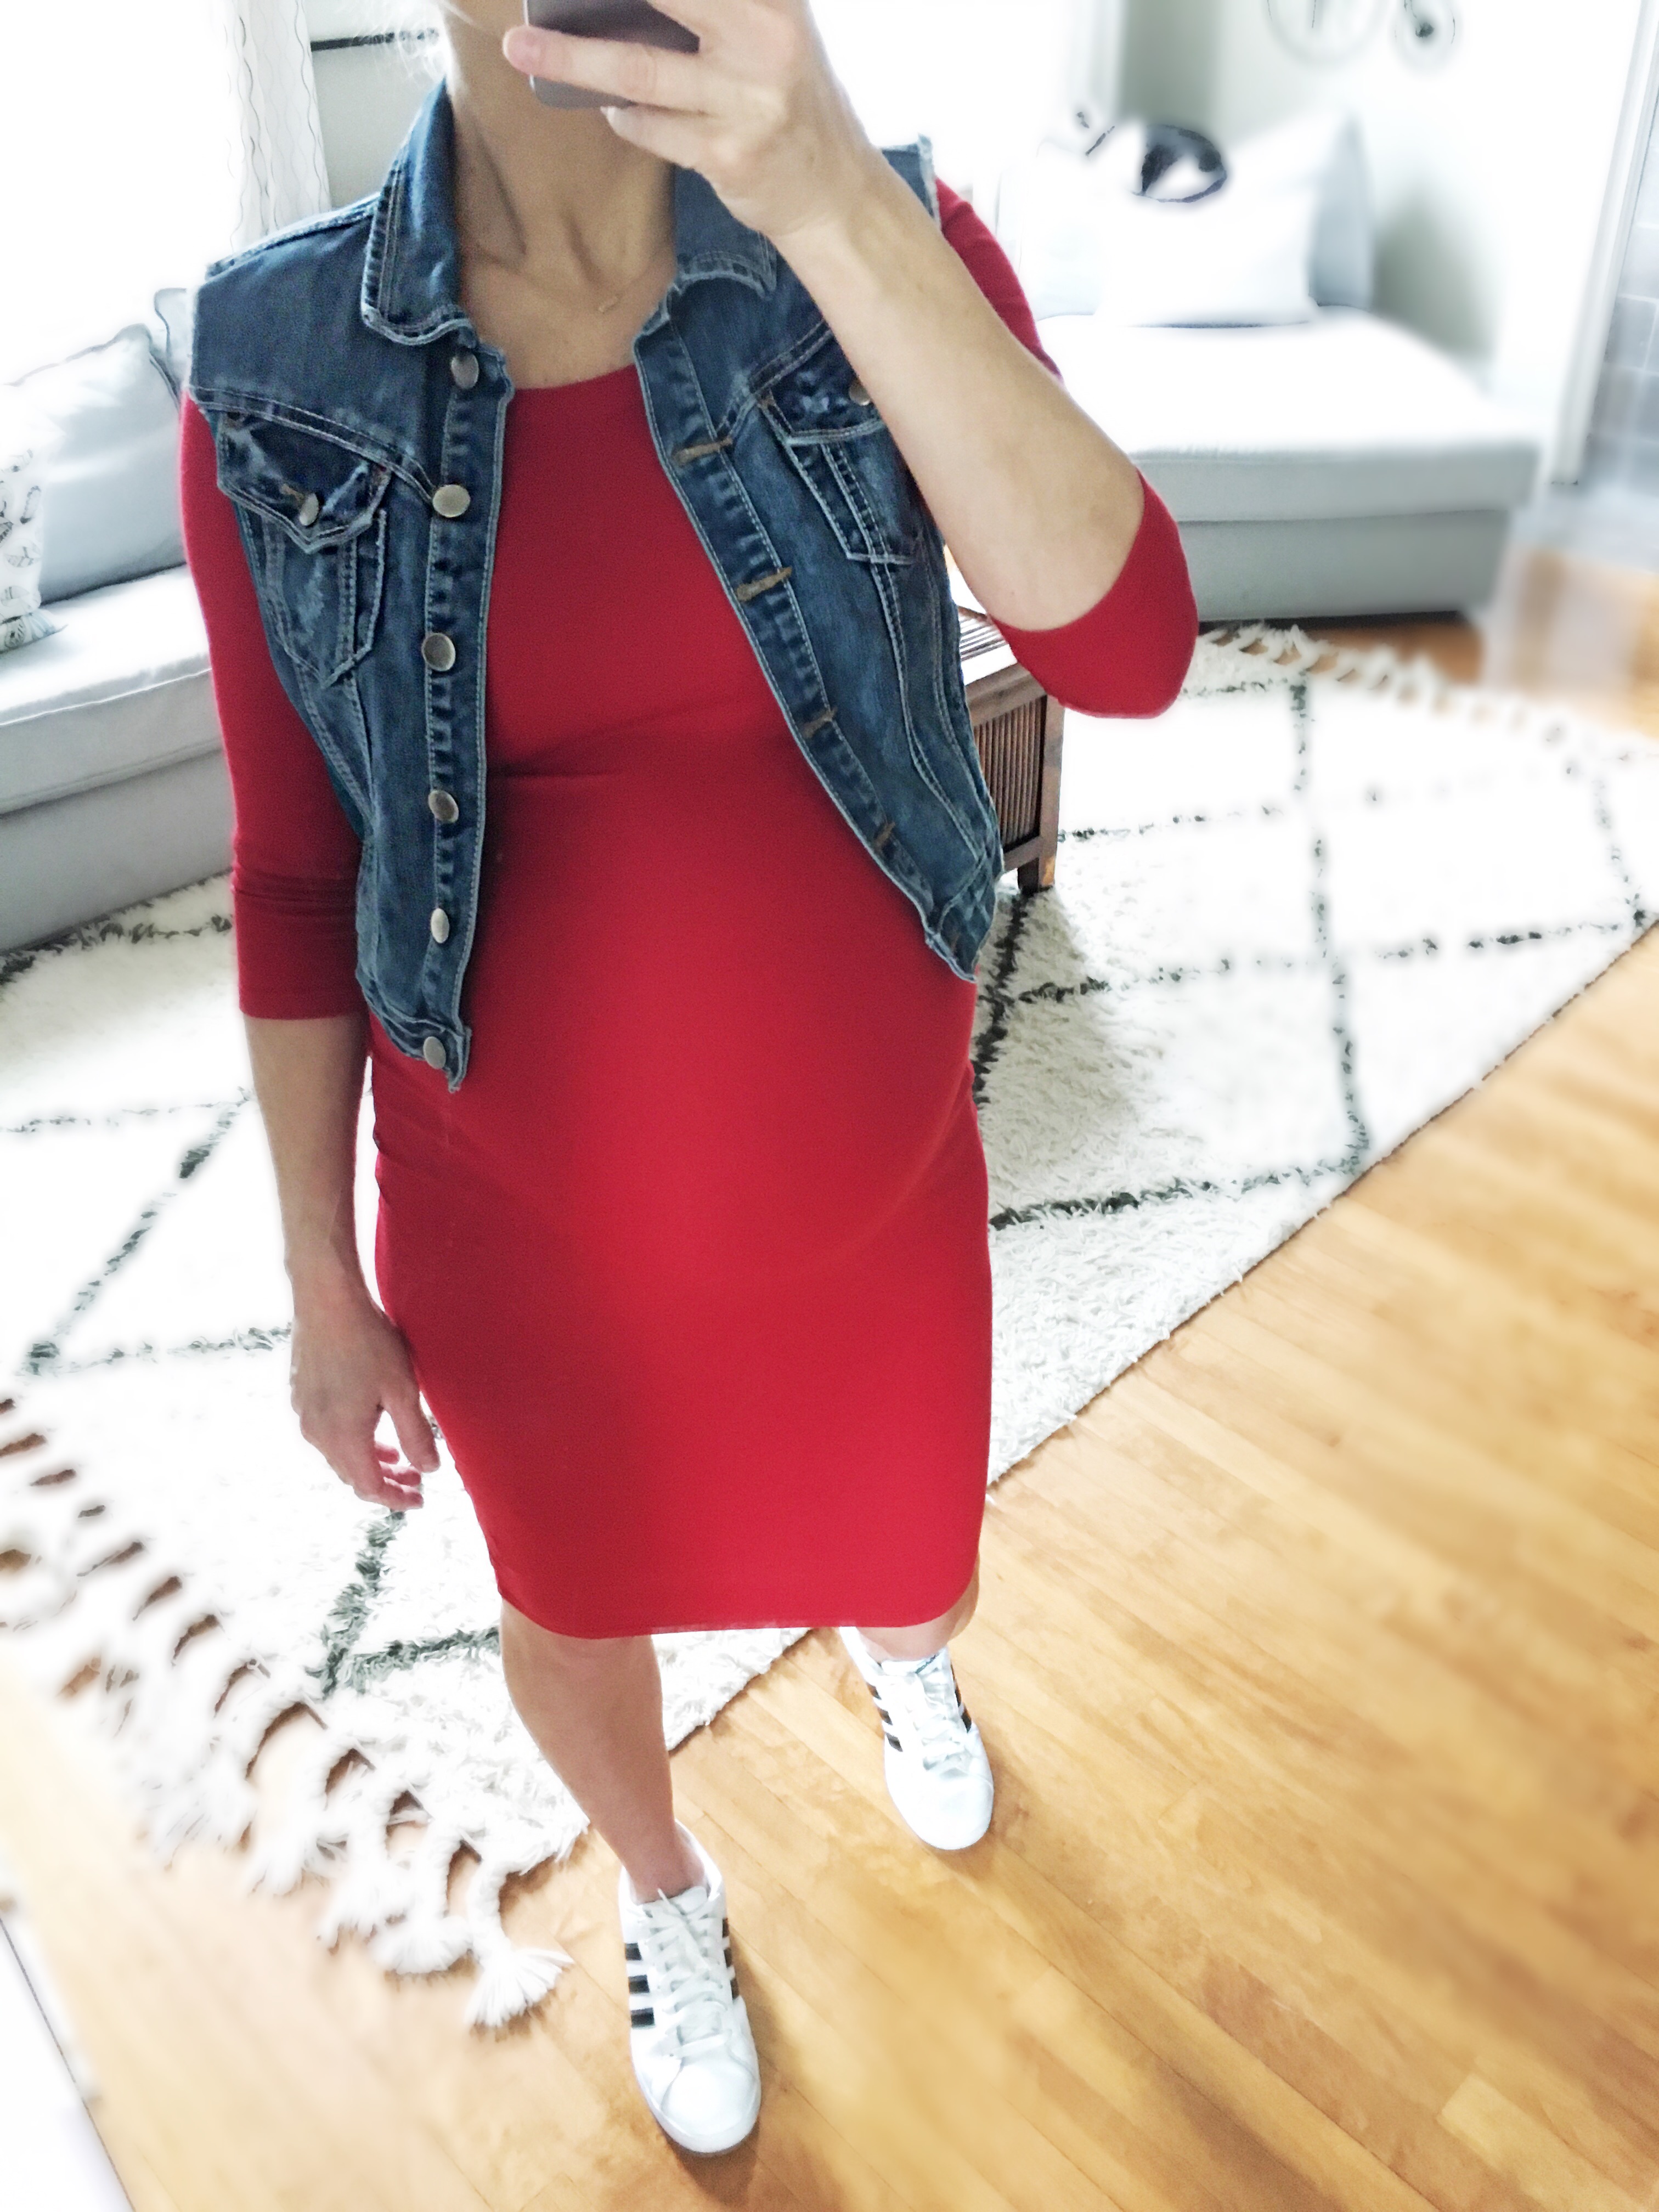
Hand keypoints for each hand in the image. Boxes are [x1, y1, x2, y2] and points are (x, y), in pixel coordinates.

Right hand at [290, 1281, 439, 1510]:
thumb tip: (430, 1470)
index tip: (421, 1499)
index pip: (370, 1487)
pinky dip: (352, 1440)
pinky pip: (327, 1433)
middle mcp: (316, 1433)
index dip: (397, 1499)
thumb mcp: (403, 1390)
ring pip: (338, 1455)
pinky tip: (370, 1425)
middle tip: (416, 1479)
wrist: (326, 1300)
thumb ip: (416, 1434)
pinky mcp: (300, 1396)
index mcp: (342, 1436)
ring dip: (369, 1460)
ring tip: (396, 1455)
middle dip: (386, 1481)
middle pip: (352, 1475)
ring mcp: (304, 1414)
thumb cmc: (369, 1341)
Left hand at [500, 0, 883, 244]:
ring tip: (521, 46)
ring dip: (572, 58)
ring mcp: (748, 101)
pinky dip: (622, 115)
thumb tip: (613, 1)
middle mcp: (766, 37)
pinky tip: (614, 109)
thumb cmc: (785, 97)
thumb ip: (711, 7)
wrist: (835, 192)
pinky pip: (649, 128)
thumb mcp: (767, 27)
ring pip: (639, 70)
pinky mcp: (728, 156)